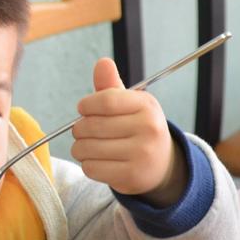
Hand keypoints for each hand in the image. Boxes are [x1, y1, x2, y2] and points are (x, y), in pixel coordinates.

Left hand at [71, 57, 186, 205]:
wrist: (162, 164)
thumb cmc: (138, 128)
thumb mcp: (129, 104)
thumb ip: (111, 87)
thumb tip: (102, 62)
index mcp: (146, 105)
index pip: (105, 101)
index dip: (86, 105)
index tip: (83, 109)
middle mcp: (148, 129)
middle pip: (91, 126)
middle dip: (78, 129)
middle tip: (82, 131)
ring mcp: (142, 154)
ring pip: (87, 148)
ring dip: (80, 148)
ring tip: (88, 146)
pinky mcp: (132, 176)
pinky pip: (91, 168)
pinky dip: (88, 164)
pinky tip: (98, 161)